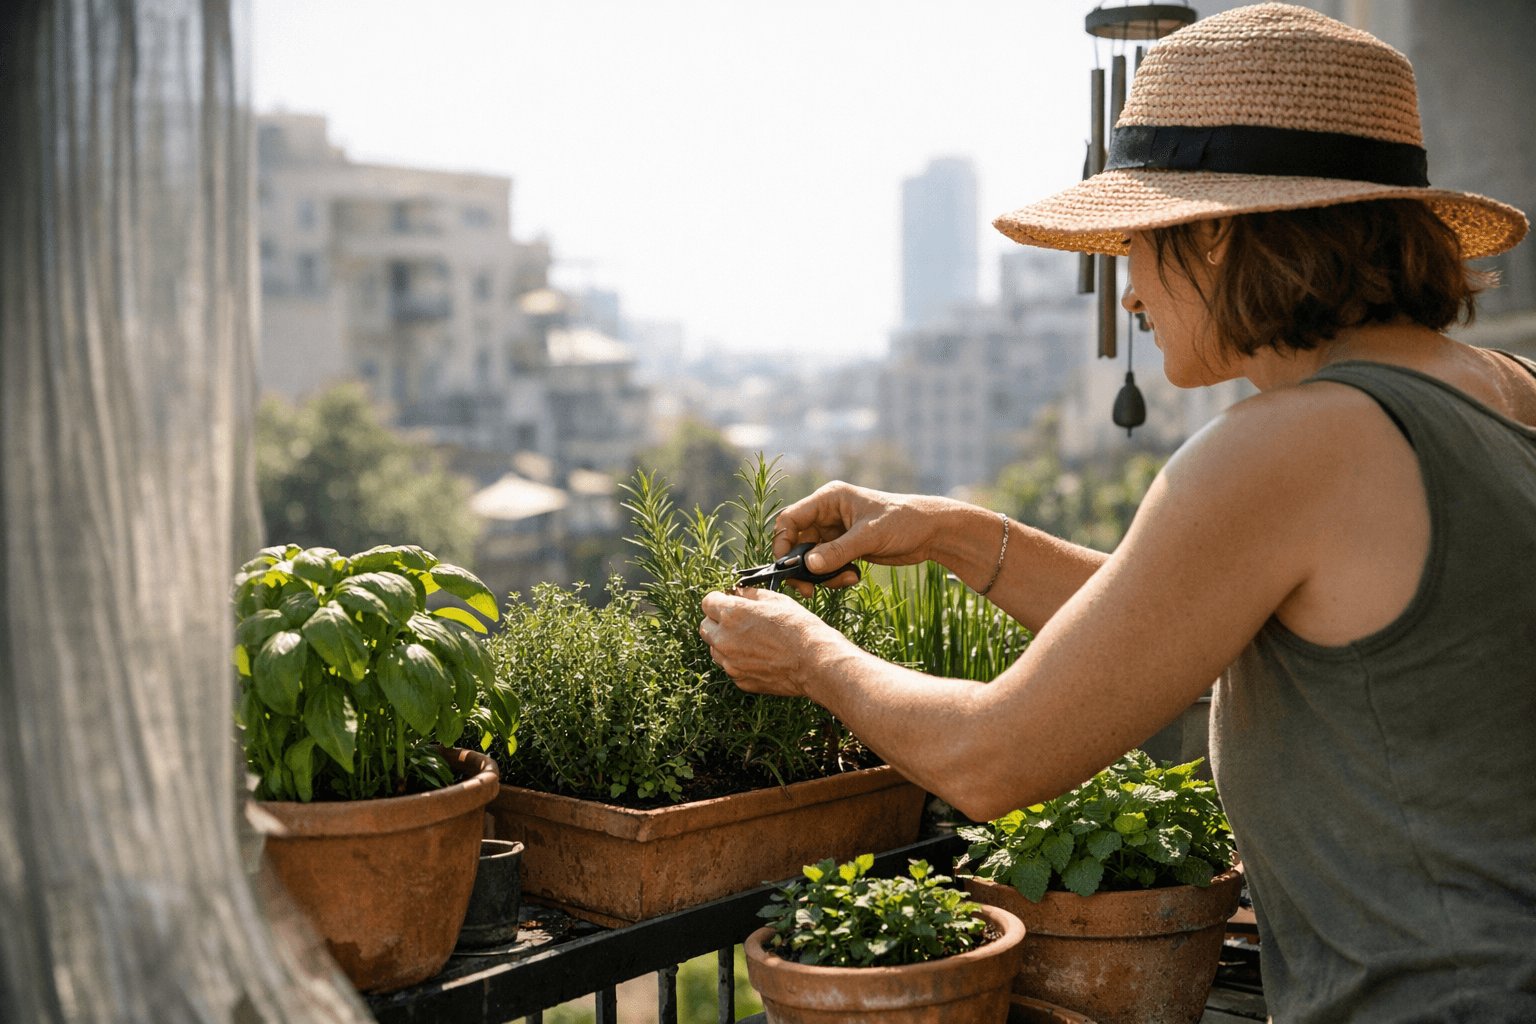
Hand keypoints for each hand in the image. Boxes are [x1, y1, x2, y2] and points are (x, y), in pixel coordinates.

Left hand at [699, 587, 846, 696]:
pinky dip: (739, 661)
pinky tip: (760, 657)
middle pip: (705, 627)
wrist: (815, 662)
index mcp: (731, 614)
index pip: (707, 602)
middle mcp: (724, 640)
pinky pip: (731, 667)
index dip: (719, 600)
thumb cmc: (799, 628)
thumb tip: (737, 593)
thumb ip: (749, 594)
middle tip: (737, 620)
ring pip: (715, 649)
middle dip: (717, 621)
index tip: (729, 601)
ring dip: (725, 642)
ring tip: (752, 640)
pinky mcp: (741, 681)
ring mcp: (731, 664)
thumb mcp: (775, 599)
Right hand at [773, 482, 949, 596]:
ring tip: (846, 579)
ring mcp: (835, 533)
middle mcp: (827, 515)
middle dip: (802, 567)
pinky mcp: (845, 548)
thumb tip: (808, 566)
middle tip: (808, 589)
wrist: (931, 532)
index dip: (783, 542)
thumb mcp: (870, 536)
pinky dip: (835, 576)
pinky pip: (827, 566)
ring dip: (822, 575)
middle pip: (797, 543)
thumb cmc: (903, 521)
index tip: (787, 567)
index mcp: (828, 499)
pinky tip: (855, 576)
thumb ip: (838, 551)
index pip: (790, 519)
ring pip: (812, 559)